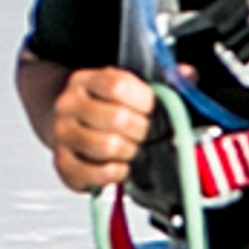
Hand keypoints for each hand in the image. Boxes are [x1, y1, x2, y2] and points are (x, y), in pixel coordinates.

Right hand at [46, 68, 154, 193]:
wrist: (66, 121)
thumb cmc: (105, 105)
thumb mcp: (129, 84)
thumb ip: (162, 79)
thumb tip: (188, 74)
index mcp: (86, 80)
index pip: (118, 85)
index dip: (144, 100)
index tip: (151, 107)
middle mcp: (68, 104)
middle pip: (116, 118)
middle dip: (141, 129)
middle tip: (144, 131)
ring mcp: (61, 134)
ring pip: (107, 147)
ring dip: (129, 151)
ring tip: (131, 147)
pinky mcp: (61, 163)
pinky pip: (93, 174)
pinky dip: (114, 173)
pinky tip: (119, 165)